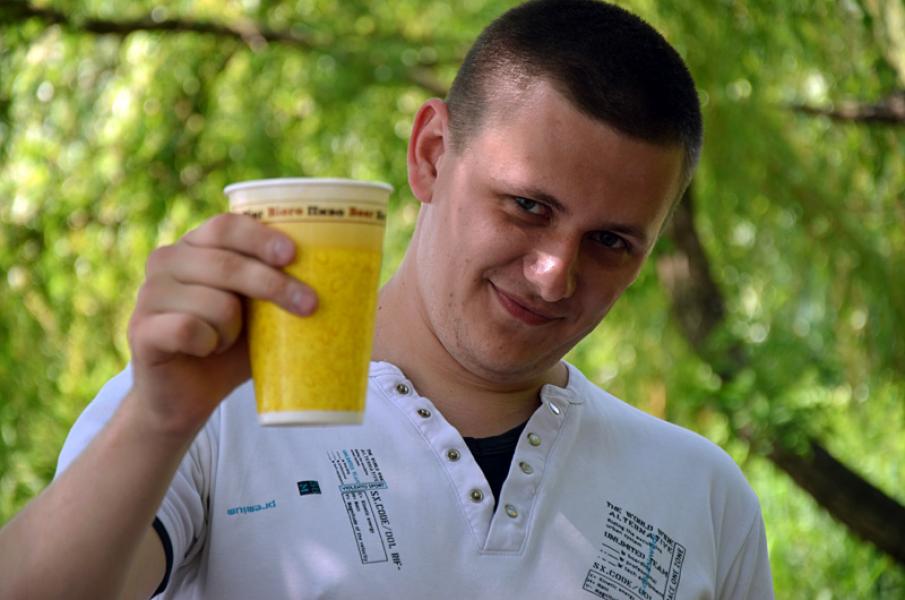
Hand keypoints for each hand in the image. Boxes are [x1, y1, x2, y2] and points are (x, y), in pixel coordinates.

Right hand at [126, 213, 316, 434]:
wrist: (187, 398)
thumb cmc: (230, 349)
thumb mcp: (261, 314)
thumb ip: (283, 289)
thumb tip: (354, 282)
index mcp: (196, 246)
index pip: (226, 225)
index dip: (260, 237)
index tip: (293, 255)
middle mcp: (166, 261)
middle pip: (226, 262)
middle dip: (274, 285)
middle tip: (309, 306)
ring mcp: (149, 294)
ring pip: (216, 302)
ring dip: (235, 329)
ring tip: (228, 339)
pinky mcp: (140, 329)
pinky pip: (189, 329)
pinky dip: (209, 343)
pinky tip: (204, 350)